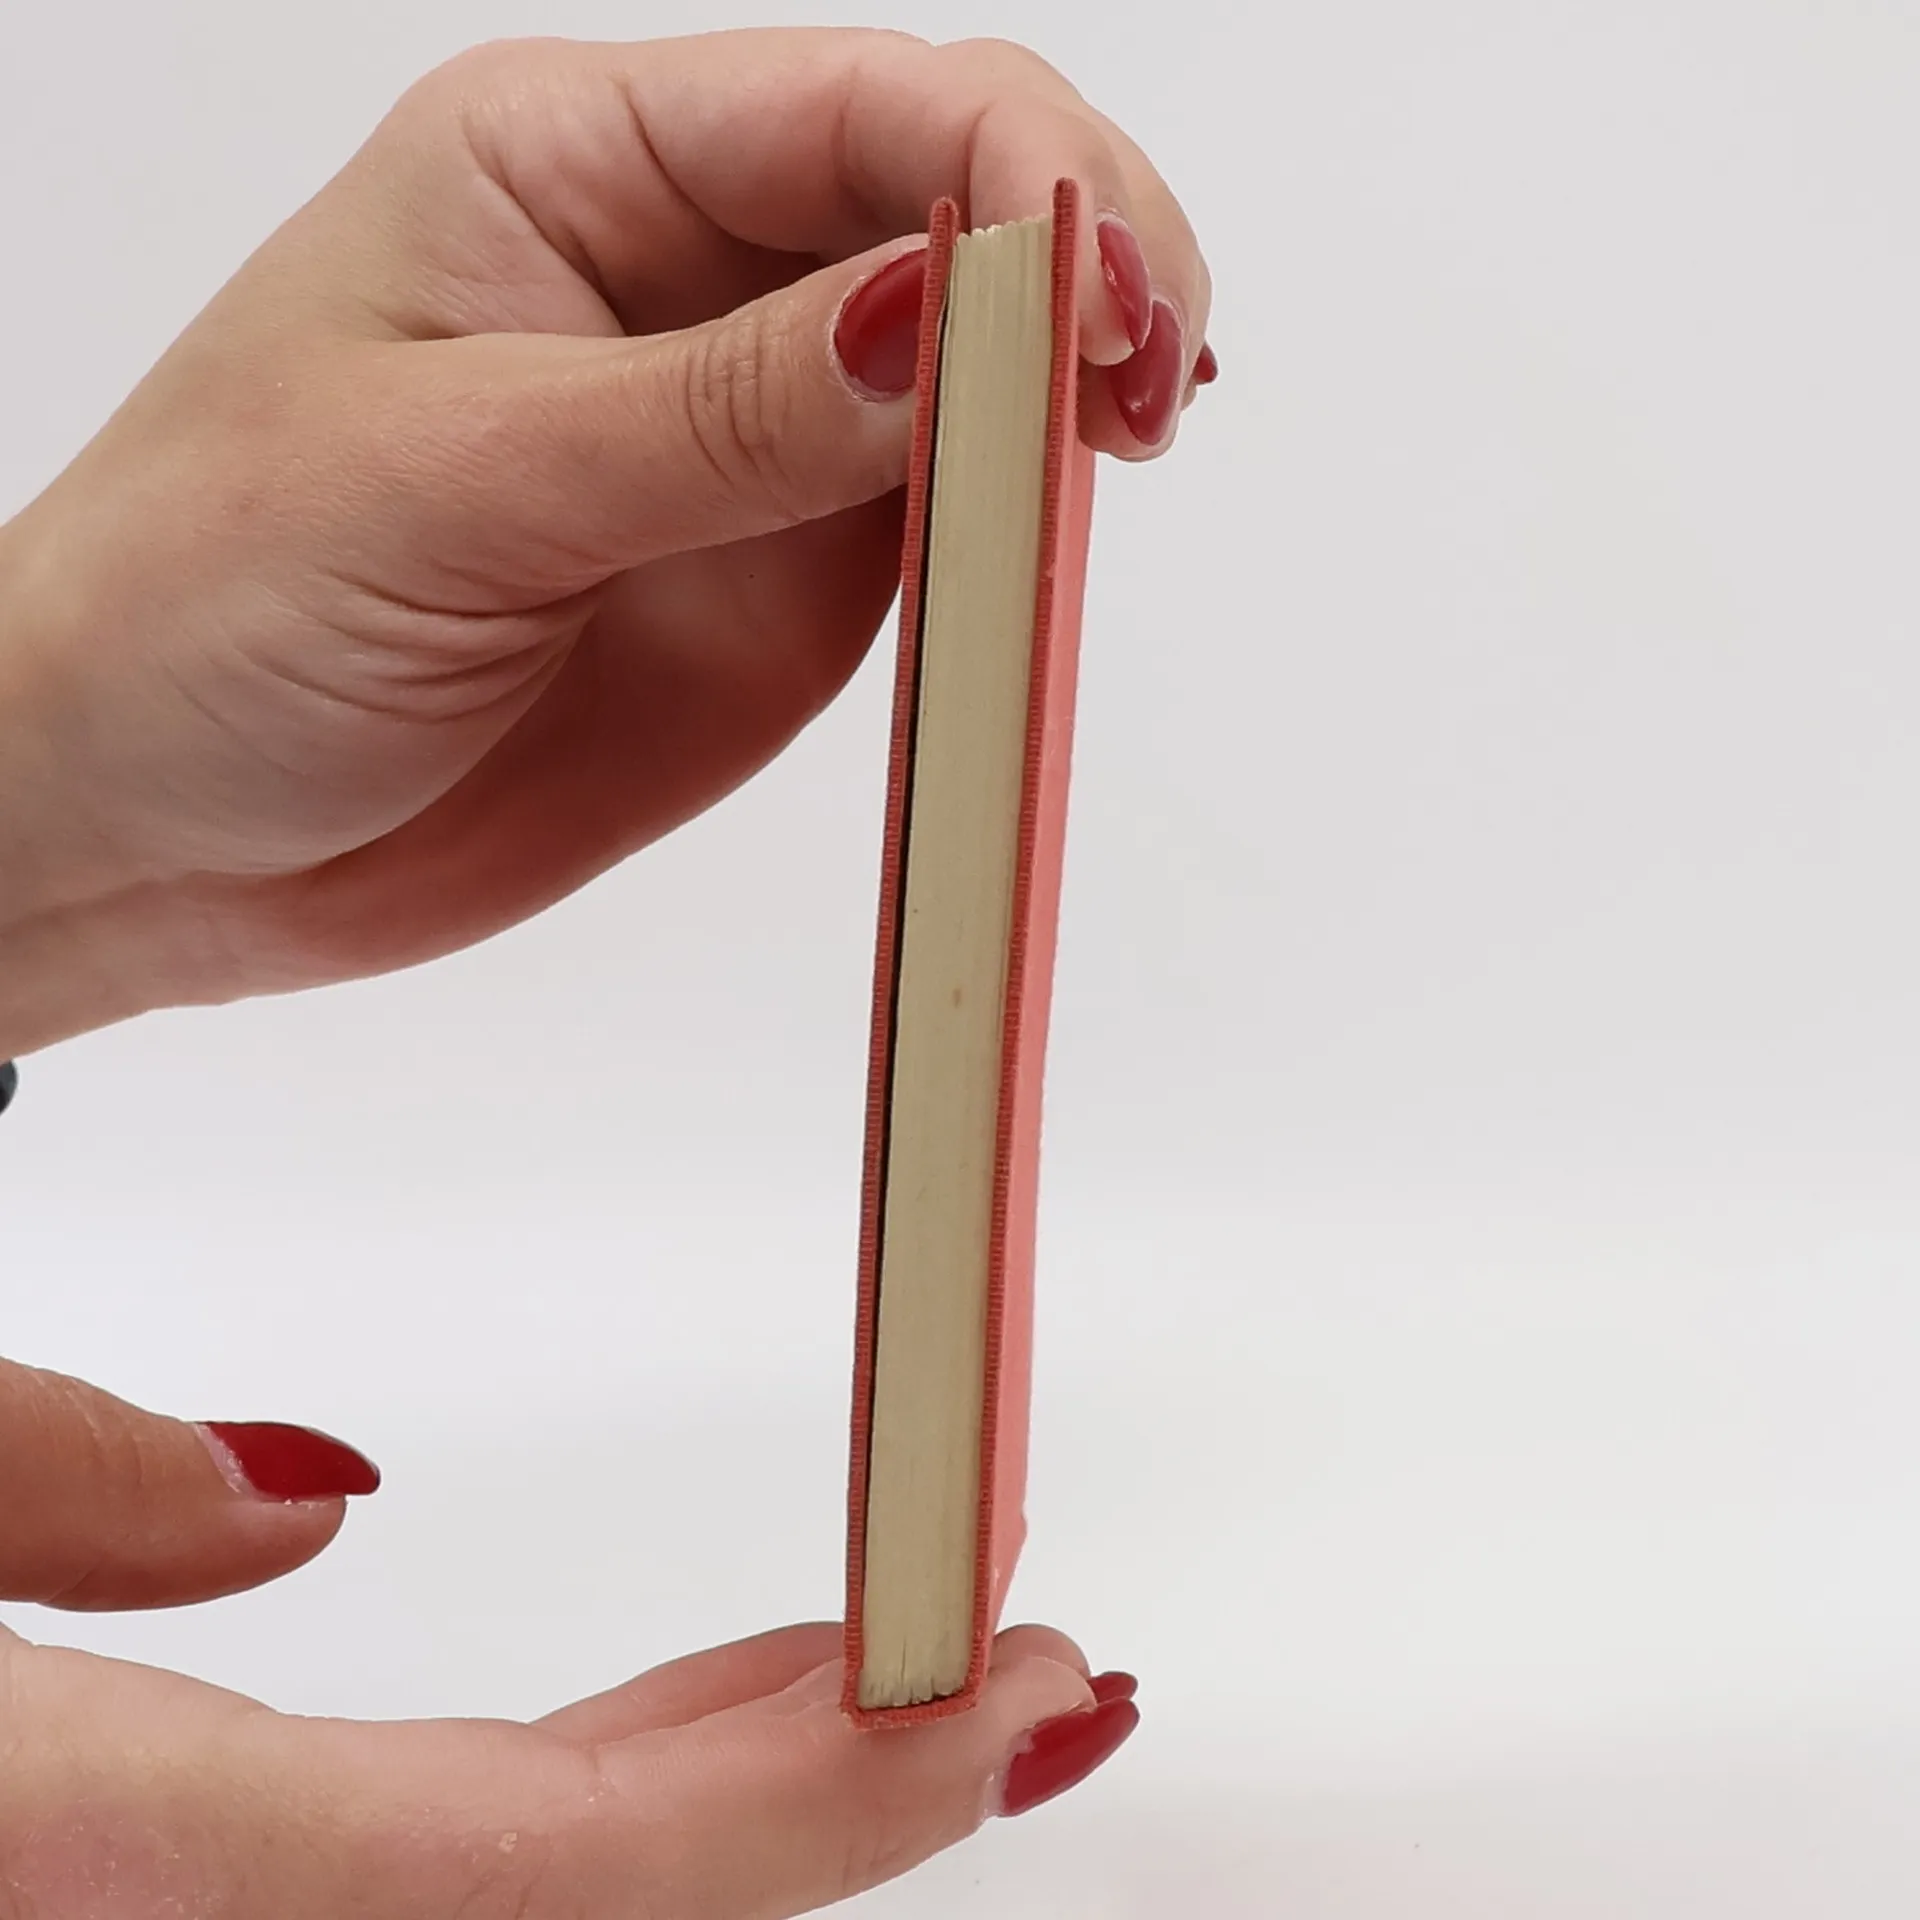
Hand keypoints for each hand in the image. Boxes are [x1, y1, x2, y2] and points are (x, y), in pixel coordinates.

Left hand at [0, 29, 1211, 1057]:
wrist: (148, 823)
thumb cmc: (206, 605)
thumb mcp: (455, 481)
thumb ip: (717, 412)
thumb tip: (954, 317)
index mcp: (571, 168)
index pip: (859, 108)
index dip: (1020, 174)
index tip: (1102, 301)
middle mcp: (679, 284)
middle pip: (950, 210)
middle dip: (1082, 271)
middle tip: (1152, 385)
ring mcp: (742, 444)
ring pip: (972, 376)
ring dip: (1071, 404)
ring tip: (1132, 455)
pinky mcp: (771, 588)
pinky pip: (936, 536)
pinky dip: (1021, 540)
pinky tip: (1061, 546)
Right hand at [0, 1361, 1138, 1915]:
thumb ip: (39, 1497)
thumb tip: (315, 1509)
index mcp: (58, 1842)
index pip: (520, 1874)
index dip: (803, 1812)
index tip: (1016, 1704)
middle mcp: (114, 1899)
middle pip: (562, 1898)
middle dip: (824, 1802)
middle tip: (1030, 1680)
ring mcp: (137, 1885)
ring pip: (511, 1876)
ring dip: (725, 1778)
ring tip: (890, 1658)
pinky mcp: (132, 1853)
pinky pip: (427, 1847)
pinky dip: (594, 1781)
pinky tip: (687, 1700)